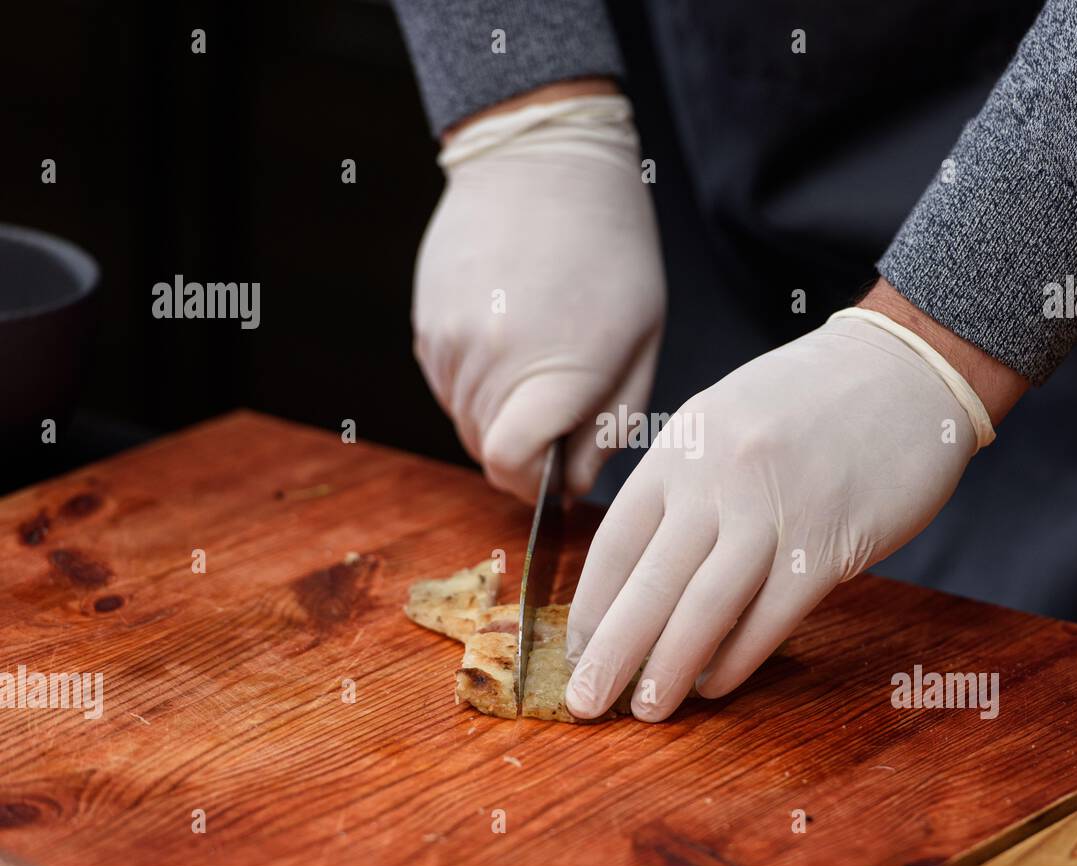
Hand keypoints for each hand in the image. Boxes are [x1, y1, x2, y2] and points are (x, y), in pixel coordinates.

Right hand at [413, 87, 664, 500]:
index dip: (535, 482)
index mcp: (552, 371)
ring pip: (466, 422)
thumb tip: (569, 484)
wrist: (541, 160)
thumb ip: (608, 425)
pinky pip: (448, 386)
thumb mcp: (641, 341)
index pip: (512, 467)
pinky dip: (477, 384)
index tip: (559, 469)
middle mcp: (488, 363)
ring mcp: (448, 344)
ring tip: (540, 360)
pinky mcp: (426, 326)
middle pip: (488, 451)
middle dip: (526, 450)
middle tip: (563, 410)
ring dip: (501, 415)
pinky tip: (510, 337)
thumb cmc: (611, 249)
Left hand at [563, 306, 998, 720]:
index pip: (617, 540)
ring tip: (646, 710)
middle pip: (650, 583)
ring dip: (669, 668)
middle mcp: (717, 477)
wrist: (905, 368)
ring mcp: (774, 510)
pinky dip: (738, 658)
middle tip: (585, 703)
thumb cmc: (811, 399)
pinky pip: (771, 615)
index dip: (591, 604)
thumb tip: (646, 570)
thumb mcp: (724, 419)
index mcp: (683, 445)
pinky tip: (715, 683)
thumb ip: (685, 484)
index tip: (576, 649)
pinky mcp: (830, 543)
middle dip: (612, 653)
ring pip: (705, 608)